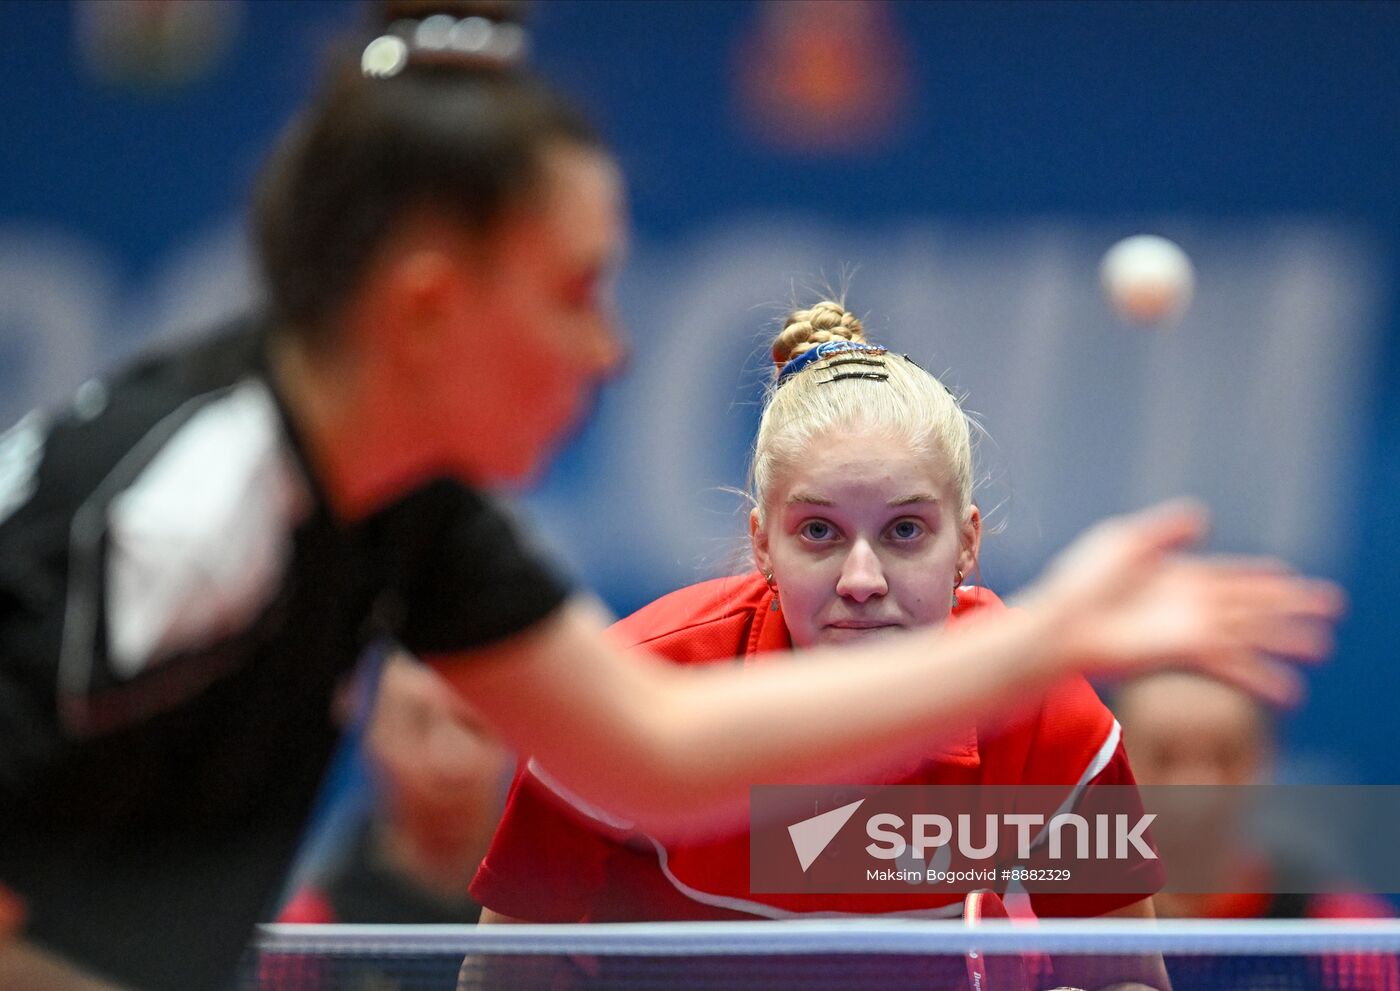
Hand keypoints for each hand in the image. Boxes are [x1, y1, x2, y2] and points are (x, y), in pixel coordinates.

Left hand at [1020, 500, 1342, 704]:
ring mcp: (1189, 629)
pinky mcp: (1184, 652)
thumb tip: (1204, 518)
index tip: (1287, 575)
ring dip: (1286, 639)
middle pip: (1252, 603)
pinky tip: (1287, 690)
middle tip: (1331, 605)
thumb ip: (1166, 530)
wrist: (1062, 622)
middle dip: (1291, 604)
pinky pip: (1233, 664)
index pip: (1229, 575)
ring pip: (1251, 633)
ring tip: (1322, 647)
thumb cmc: (1083, 582)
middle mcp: (1190, 605)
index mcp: (1177, 575)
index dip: (1259, 575)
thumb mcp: (1123, 540)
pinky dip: (1260, 675)